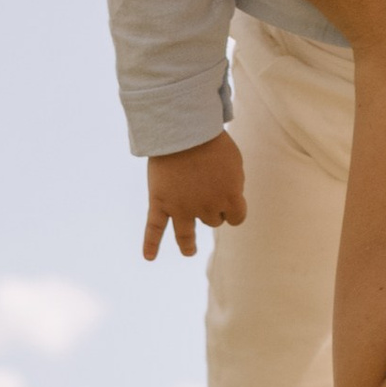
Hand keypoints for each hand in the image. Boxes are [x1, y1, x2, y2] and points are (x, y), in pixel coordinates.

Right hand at [143, 131, 245, 261]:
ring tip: (189, 249)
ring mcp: (182, 208)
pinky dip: (150, 244)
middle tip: (204, 190)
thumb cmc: (212, 141)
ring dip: (188, 244)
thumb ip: (233, 184)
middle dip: (211, 209)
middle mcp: (207, 208)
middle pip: (213, 220)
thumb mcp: (234, 162)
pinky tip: (149, 257)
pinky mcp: (160, 203)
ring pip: (187, 234)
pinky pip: (153, 229)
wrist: (184, 129)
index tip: (227, 200)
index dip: (232, 210)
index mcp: (231, 197)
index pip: (236, 218)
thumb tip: (229, 199)